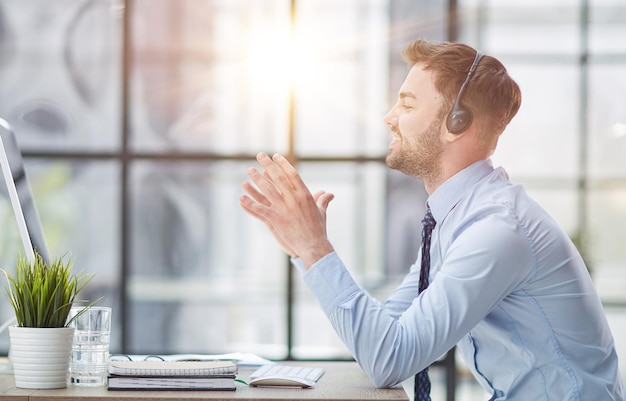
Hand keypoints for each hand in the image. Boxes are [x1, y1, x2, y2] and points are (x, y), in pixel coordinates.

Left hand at [239, 152, 334, 267]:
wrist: (314, 245)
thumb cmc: (318, 229)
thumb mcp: (321, 212)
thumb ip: (323, 200)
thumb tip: (329, 194)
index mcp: (305, 195)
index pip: (292, 175)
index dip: (283, 164)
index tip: (276, 156)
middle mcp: (294, 199)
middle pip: (278, 178)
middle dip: (268, 165)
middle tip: (260, 155)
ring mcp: (284, 209)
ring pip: (268, 190)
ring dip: (257, 179)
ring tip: (250, 170)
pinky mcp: (276, 219)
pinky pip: (260, 209)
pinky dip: (250, 204)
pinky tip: (241, 197)